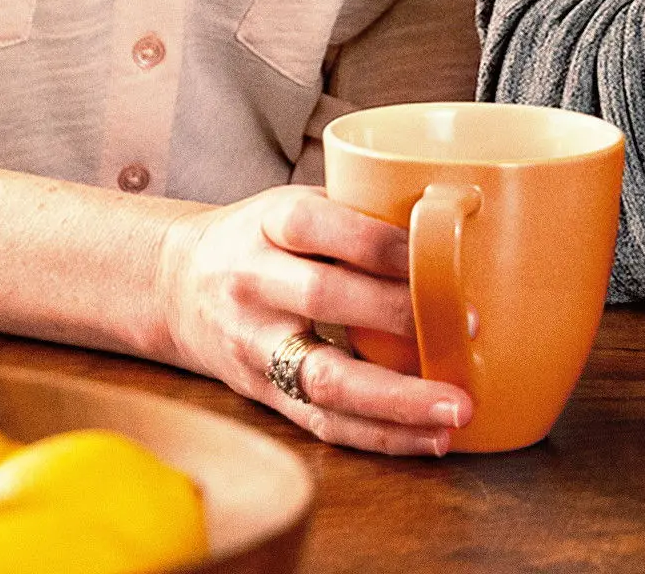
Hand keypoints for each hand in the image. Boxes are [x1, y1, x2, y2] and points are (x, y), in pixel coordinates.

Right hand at [152, 187, 470, 454]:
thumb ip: (356, 216)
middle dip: (399, 315)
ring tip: (455, 410)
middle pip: (323, 297)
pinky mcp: (263, 394)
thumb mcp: (291, 207)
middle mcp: (252, 282)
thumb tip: (457, 223)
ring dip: (396, 400)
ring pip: (324, 378)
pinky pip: (323, 422)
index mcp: (267, 224)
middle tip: (468, 328)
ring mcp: (254, 344)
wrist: (176, 287)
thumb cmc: (259, 241)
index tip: (441, 258)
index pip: (320, 227)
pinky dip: (381, 435)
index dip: (381, 244)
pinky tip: (429, 438)